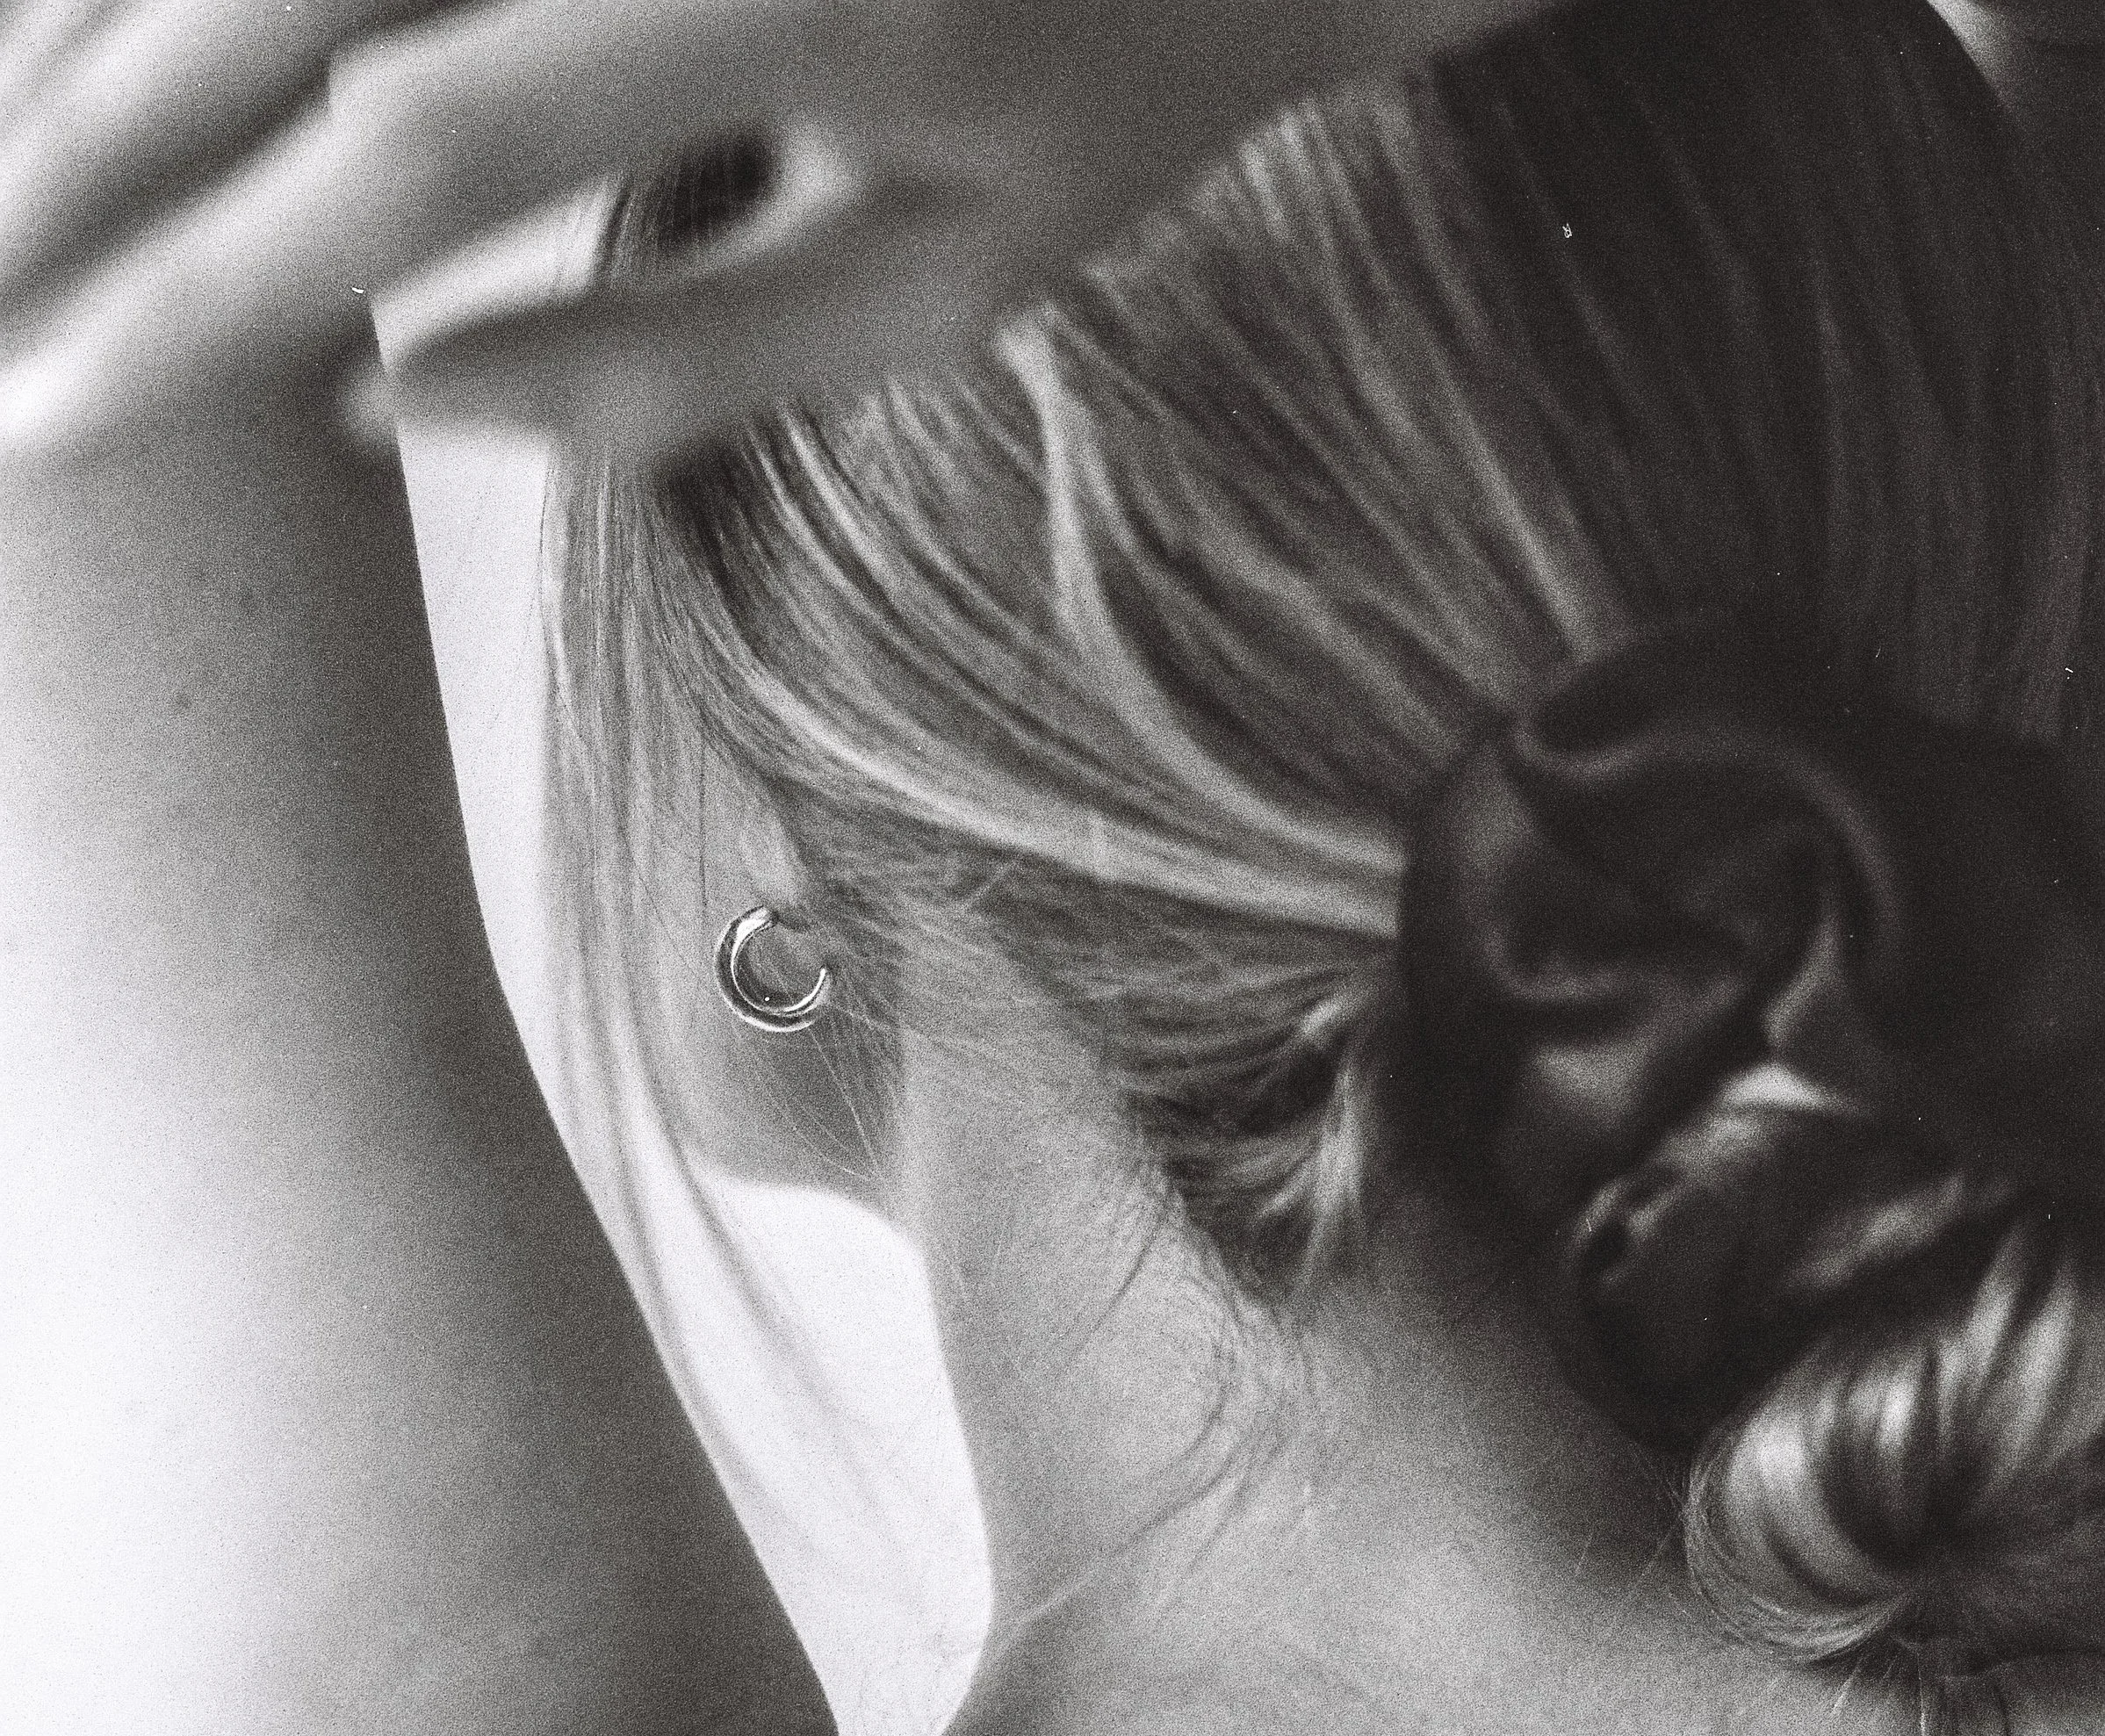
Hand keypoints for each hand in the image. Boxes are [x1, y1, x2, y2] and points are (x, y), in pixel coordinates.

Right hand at [0, 0, 1550, 459]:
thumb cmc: (1116, 98)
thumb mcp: (924, 293)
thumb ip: (651, 372)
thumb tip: (366, 406)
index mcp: (769, 11)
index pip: (401, 156)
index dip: (194, 289)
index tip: (41, 408)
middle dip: (82, 152)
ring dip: (99, 33)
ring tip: (9, 200)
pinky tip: (126, 58)